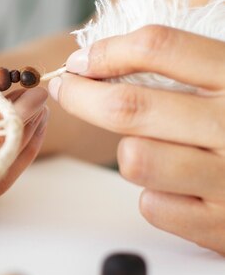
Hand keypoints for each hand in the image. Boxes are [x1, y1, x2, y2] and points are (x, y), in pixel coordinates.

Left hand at [49, 25, 224, 253]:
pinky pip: (152, 205)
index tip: (80, 61)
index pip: (159, 47)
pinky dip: (155, 195)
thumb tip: (97, 60)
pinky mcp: (222, 226)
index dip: (107, 50)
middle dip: (81, 95)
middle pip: (128, 107)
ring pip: (134, 159)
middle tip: (65, 89)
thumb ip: (187, 69)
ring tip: (154, 149)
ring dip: (130, 152)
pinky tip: (181, 189)